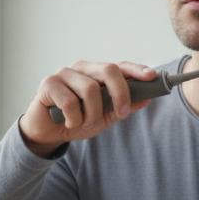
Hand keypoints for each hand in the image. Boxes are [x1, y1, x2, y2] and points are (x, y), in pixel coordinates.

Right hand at [18, 60, 156, 156]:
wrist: (47, 133)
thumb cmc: (75, 120)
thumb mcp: (103, 117)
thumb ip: (121, 106)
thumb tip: (145, 99)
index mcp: (95, 73)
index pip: (118, 66)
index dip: (135, 70)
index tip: (151, 77)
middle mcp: (81, 68)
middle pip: (108, 70)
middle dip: (120, 94)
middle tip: (122, 115)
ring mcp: (64, 73)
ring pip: (90, 89)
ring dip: (92, 114)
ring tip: (84, 123)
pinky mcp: (49, 84)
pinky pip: (70, 102)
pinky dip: (74, 118)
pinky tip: (68, 122)